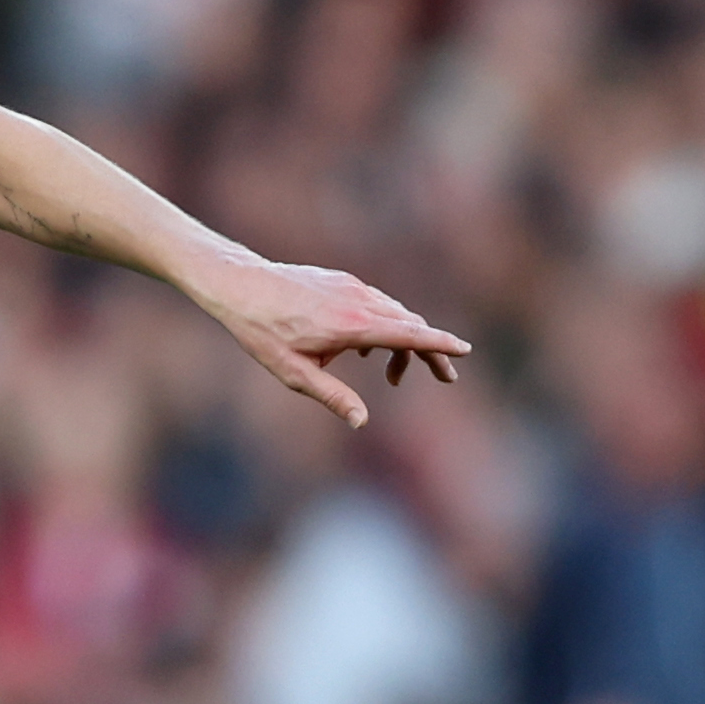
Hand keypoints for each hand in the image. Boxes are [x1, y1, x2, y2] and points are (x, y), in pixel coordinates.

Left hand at [192, 255, 468, 428]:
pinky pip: (378, 304)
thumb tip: (362, 422)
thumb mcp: (294, 373)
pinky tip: (368, 350)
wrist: (239, 284)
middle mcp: (360, 301)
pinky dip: (386, 326)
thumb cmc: (262, 332)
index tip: (465, 352)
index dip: (440, 345)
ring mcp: (353, 287)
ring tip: (394, 377)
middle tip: (444, 378)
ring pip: (396, 313)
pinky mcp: (344, 281)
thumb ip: (332, 397)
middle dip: (432, 352)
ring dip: (405, 342)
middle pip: (412, 325)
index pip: (410, 335)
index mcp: (353, 325)